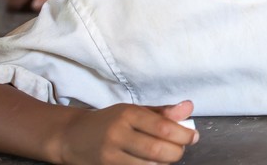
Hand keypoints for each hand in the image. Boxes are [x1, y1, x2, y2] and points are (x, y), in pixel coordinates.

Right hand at [59, 101, 197, 164]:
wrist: (72, 136)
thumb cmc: (109, 122)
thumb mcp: (134, 110)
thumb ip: (163, 112)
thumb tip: (189, 107)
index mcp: (128, 114)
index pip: (164, 127)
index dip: (184, 135)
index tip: (193, 137)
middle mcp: (118, 134)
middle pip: (158, 150)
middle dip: (176, 152)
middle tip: (180, 149)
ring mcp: (110, 155)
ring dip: (164, 164)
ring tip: (165, 156)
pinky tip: (151, 163)